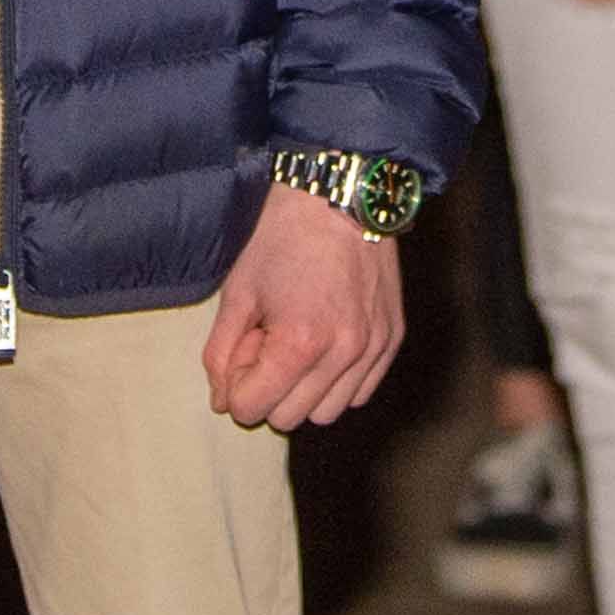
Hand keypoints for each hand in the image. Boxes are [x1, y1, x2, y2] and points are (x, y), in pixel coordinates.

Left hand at [199, 186, 404, 431]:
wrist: (341, 195)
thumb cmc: (284, 238)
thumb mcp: (238, 291)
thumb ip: (221, 353)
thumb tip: (221, 401)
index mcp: (299, 342)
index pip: (252, 410)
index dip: (236, 387)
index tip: (243, 351)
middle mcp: (343, 353)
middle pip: (289, 419)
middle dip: (269, 390)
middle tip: (268, 344)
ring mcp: (373, 348)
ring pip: (327, 413)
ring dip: (305, 392)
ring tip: (299, 346)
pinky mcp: (393, 339)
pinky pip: (360, 392)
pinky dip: (339, 381)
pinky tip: (327, 345)